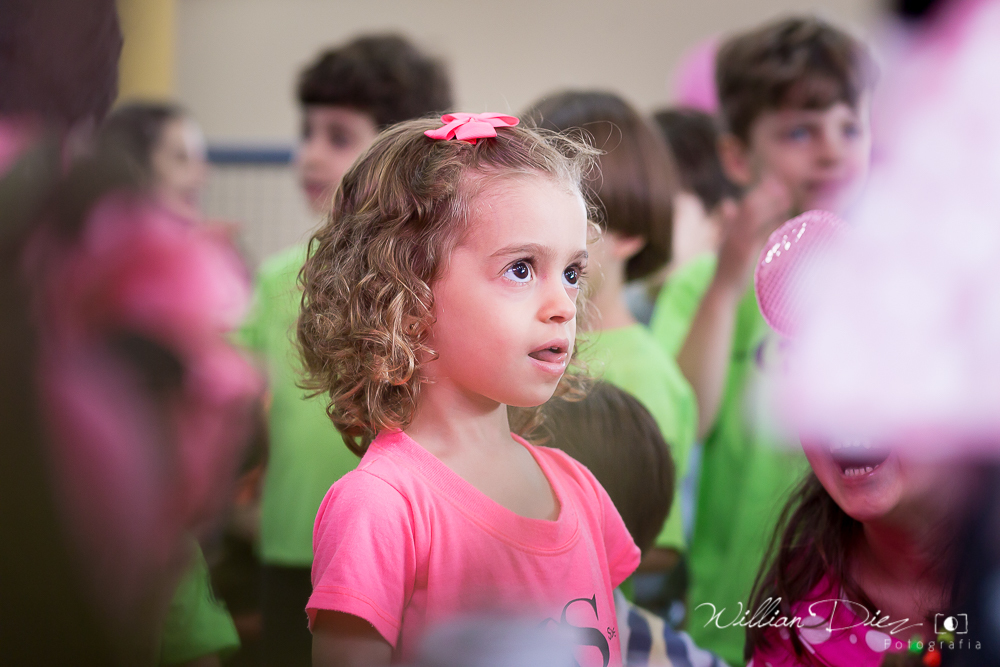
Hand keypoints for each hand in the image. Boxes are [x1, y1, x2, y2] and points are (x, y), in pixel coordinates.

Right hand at [714, 173, 791, 290]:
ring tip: (788, 200)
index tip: (774, 183)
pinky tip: (784, 222)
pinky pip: (760, 234)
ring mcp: (737, 242)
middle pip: (750, 206)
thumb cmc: (727, 268)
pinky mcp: (744, 252)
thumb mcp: (725, 242)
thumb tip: (728, 202)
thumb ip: (728, 222)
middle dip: (767, 195)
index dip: (760, 192)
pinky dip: (773, 226)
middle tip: (785, 189)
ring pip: (754, 217)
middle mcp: (732, 233)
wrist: (722, 290)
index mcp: (729, 229)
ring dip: (772, 206)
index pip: (745, 204)